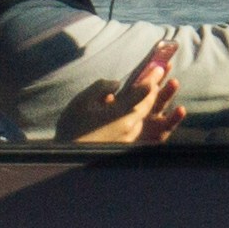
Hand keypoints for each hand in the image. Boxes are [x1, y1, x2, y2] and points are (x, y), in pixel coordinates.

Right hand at [62, 44, 184, 144]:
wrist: (68, 161)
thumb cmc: (71, 129)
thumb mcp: (81, 102)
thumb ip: (100, 88)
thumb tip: (117, 85)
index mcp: (119, 114)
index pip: (142, 93)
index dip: (151, 78)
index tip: (158, 67)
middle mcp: (129, 127)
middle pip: (147, 105)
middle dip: (154, 88)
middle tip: (160, 74)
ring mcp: (129, 138)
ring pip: (143, 116)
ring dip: (147, 102)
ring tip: (150, 89)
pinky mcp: (125, 146)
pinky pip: (136, 126)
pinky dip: (138, 114)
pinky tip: (134, 109)